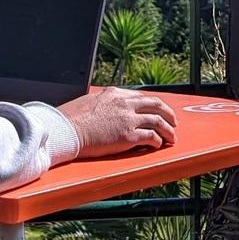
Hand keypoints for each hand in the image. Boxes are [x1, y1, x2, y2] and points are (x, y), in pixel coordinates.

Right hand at [58, 87, 176, 158]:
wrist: (65, 130)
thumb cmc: (70, 120)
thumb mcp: (88, 102)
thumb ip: (101, 103)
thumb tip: (103, 109)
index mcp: (114, 94)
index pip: (140, 96)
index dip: (151, 105)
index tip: (156, 110)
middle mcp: (124, 103)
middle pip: (155, 104)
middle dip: (168, 113)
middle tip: (173, 121)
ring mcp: (128, 119)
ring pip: (158, 121)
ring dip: (168, 130)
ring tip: (172, 137)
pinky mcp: (129, 136)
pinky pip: (151, 137)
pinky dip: (158, 141)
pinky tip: (159, 145)